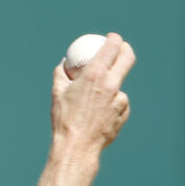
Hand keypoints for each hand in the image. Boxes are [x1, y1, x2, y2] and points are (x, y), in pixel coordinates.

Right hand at [51, 32, 135, 149]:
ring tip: (93, 104)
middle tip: (122, 50)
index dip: (114, 40)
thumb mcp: (57, 94)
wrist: (76, 146)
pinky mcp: (123, 113)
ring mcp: (120, 99)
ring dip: (110, 89)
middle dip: (126, 50)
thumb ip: (61, 74)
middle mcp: (111, 84)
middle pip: (127, 58)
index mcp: (95, 75)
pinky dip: (110, 106)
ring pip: (118, 87)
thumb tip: (63, 64)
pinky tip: (98, 116)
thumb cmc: (64, 120)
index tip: (112, 39)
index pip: (112, 47)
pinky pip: (118, 105)